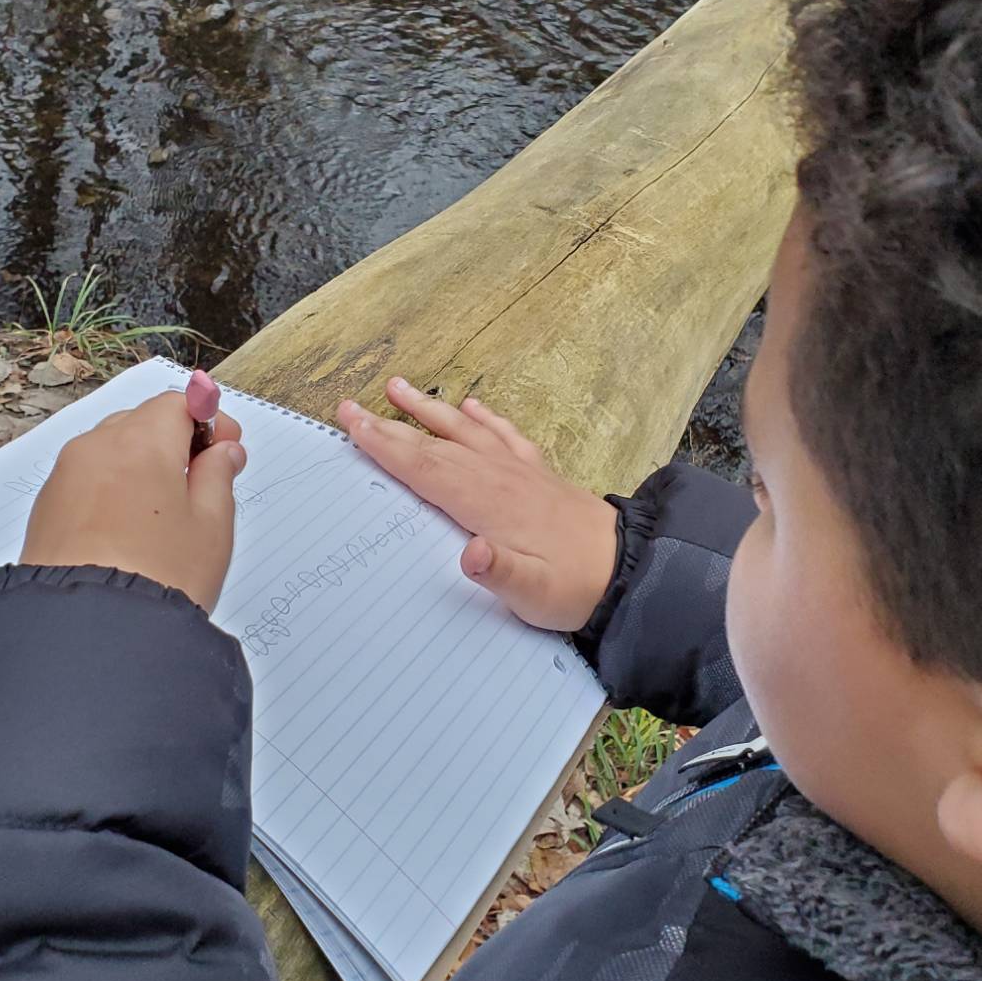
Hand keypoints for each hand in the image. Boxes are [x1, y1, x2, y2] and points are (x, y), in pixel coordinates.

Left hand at [20, 390, 245, 612]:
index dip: (210, 420)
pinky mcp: (45, 509)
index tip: (228, 448)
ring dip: (140, 467)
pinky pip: (86, 481)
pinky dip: (111, 490)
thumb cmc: (159, 579)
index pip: (179, 403)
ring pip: (111, 451)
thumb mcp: (212, 526)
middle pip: (142, 423)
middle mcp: (96, 448)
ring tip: (165, 514)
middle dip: (175, 442)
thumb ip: (219, 476)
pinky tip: (129, 531)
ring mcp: (64, 478)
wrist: (91, 634)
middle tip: (203, 480)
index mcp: (142, 441)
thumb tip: (222, 452)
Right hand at [335, 379, 617, 632]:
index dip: (386, 447)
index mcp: (488, 503)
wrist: (630, 570)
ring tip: (399, 387)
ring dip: (430, 410)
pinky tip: (473, 405)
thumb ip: (500, 573)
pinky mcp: (539, 474)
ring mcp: (520, 471)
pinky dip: (486, 418)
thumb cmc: (575, 587)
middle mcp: (499, 477)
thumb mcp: (535, 594)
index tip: (353, 424)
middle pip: (435, 445)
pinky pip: (505, 435)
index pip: (425, 469)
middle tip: (351, 407)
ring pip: (465, 431)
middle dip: (390, 426)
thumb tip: (470, 553)